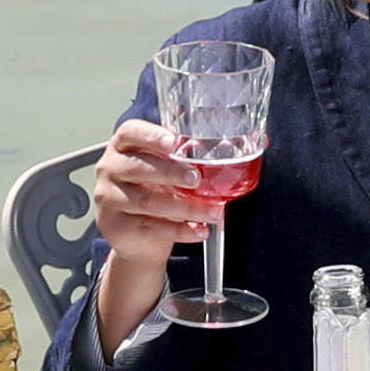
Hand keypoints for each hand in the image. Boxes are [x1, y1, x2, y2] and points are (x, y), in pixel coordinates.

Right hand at [84, 119, 217, 345]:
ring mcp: (110, 198)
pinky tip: (200, 230)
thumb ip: (201, 154)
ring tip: (213, 211)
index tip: (173, 142)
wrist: (138, 237)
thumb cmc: (158, 191)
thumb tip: (260, 140)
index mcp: (124, 146)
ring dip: (186, 208)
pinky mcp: (115, 226)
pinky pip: (152, 227)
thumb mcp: (173, 168)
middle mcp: (111, 168)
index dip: (152, 136)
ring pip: (149, 202)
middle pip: (139, 168)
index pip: (131, 133)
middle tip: (198, 179)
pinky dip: (181, 230)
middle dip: (172, 173)